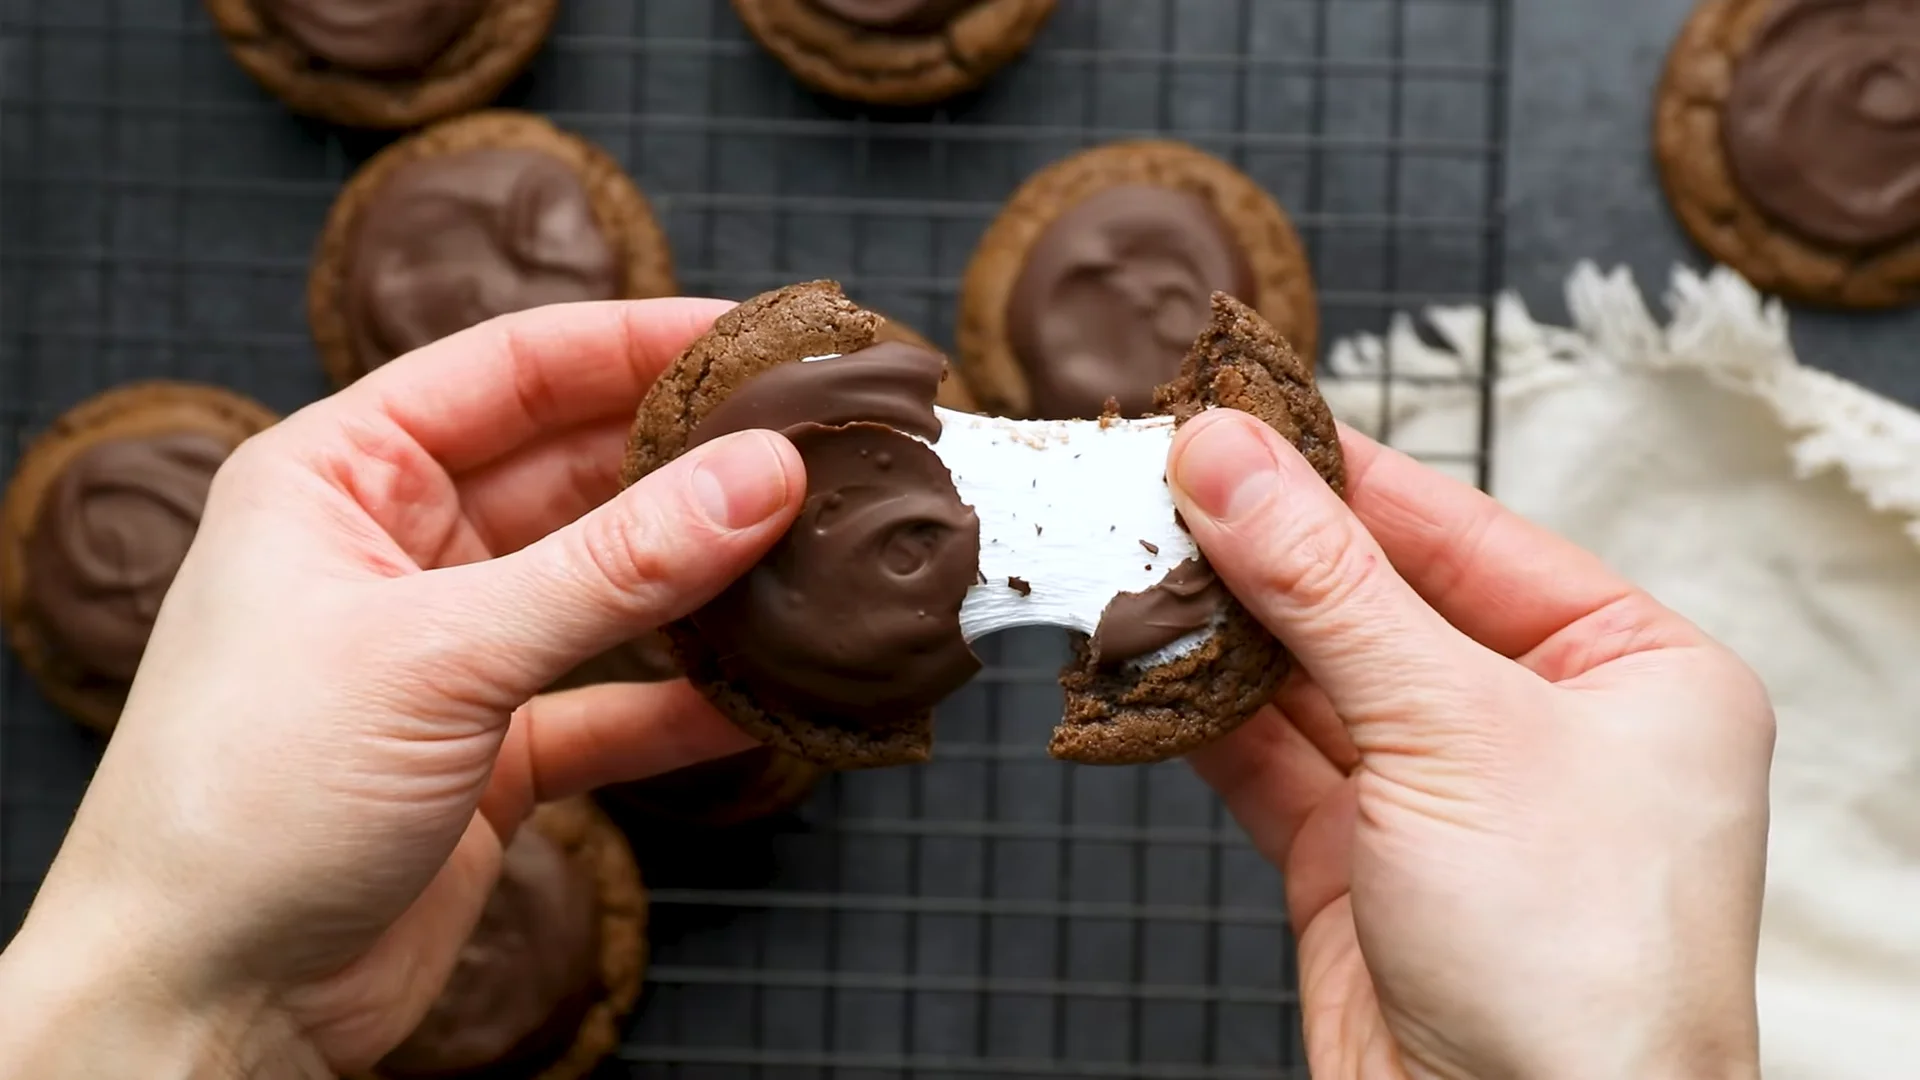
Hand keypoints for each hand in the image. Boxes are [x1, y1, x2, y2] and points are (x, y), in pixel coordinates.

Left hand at [0, 301, 801, 1076]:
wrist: (203, 1005)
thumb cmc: (249, 803)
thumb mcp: (441, 655)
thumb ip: (614, 566)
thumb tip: (758, 476)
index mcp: (339, 476)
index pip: (514, 368)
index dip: (641, 342)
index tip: (761, 337)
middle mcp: (395, 550)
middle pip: (572, 469)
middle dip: (689, 460)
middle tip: (812, 444)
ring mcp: (449, 653)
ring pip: (603, 586)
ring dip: (699, 580)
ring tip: (810, 556)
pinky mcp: (490, 753)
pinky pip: (611, 704)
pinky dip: (683, 703)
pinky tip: (761, 697)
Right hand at [1166, 410, 1771, 1079]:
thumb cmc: (1575, 966)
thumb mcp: (1452, 733)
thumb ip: (1327, 587)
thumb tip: (1228, 458)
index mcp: (1631, 670)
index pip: (1462, 532)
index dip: (1340, 473)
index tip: (1234, 416)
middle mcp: (1541, 727)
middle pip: (1375, 601)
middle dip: (1265, 555)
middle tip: (1157, 483)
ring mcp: (1443, 799)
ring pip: (1311, 682)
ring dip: (1220, 634)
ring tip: (1129, 564)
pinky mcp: (1357, 867)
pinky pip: (1268, 762)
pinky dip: (1200, 719)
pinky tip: (1140, 669)